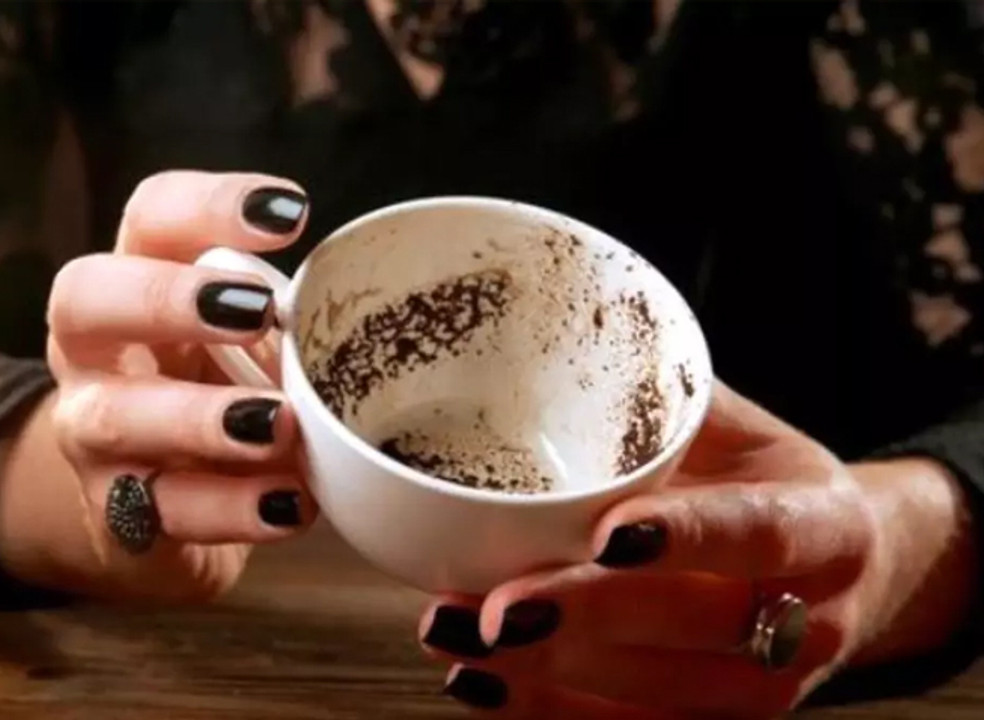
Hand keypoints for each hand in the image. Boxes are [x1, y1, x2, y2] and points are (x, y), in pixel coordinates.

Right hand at [0, 171, 318, 603]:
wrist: (160, 515)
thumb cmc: (218, 399)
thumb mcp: (247, 348)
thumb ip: (288, 325)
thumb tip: (376, 314)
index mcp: (134, 284)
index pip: (150, 218)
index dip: (210, 204)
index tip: (292, 213)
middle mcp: (93, 352)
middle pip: (84, 297)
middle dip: (167, 297)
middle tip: (254, 309)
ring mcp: (90, 435)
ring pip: (114, 417)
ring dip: (200, 417)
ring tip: (277, 424)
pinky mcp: (115, 515)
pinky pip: (162, 511)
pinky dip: (230, 508)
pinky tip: (289, 504)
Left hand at [418, 382, 977, 717]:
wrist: (831, 568)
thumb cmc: (760, 481)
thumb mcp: (738, 430)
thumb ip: (662, 404)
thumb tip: (556, 336)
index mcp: (827, 526)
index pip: (760, 532)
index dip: (686, 537)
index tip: (607, 534)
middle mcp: (809, 618)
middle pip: (694, 626)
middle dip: (587, 619)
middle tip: (496, 608)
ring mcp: (765, 687)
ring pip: (654, 693)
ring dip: (545, 671)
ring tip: (454, 632)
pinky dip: (546, 711)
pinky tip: (475, 681)